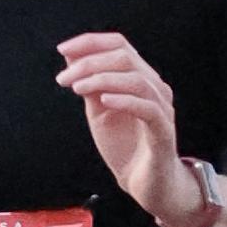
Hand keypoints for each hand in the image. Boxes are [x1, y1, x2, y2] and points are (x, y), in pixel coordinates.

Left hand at [54, 28, 207, 226]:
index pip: (119, 44)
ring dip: (102, 79)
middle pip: (125, 57)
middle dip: (89, 62)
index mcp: (140, 78)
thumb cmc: (125, 146)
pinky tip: (104, 100)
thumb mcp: (99, 110)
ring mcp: (161, 109)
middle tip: (64, 78)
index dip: (91, 42)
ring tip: (77, 88)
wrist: (144, 184)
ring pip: (136, 79)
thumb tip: (71, 56)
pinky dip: (124, 100)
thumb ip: (89, 84)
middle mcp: (154, 88)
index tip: (62, 49)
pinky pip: (147, 108)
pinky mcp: (163, 131)